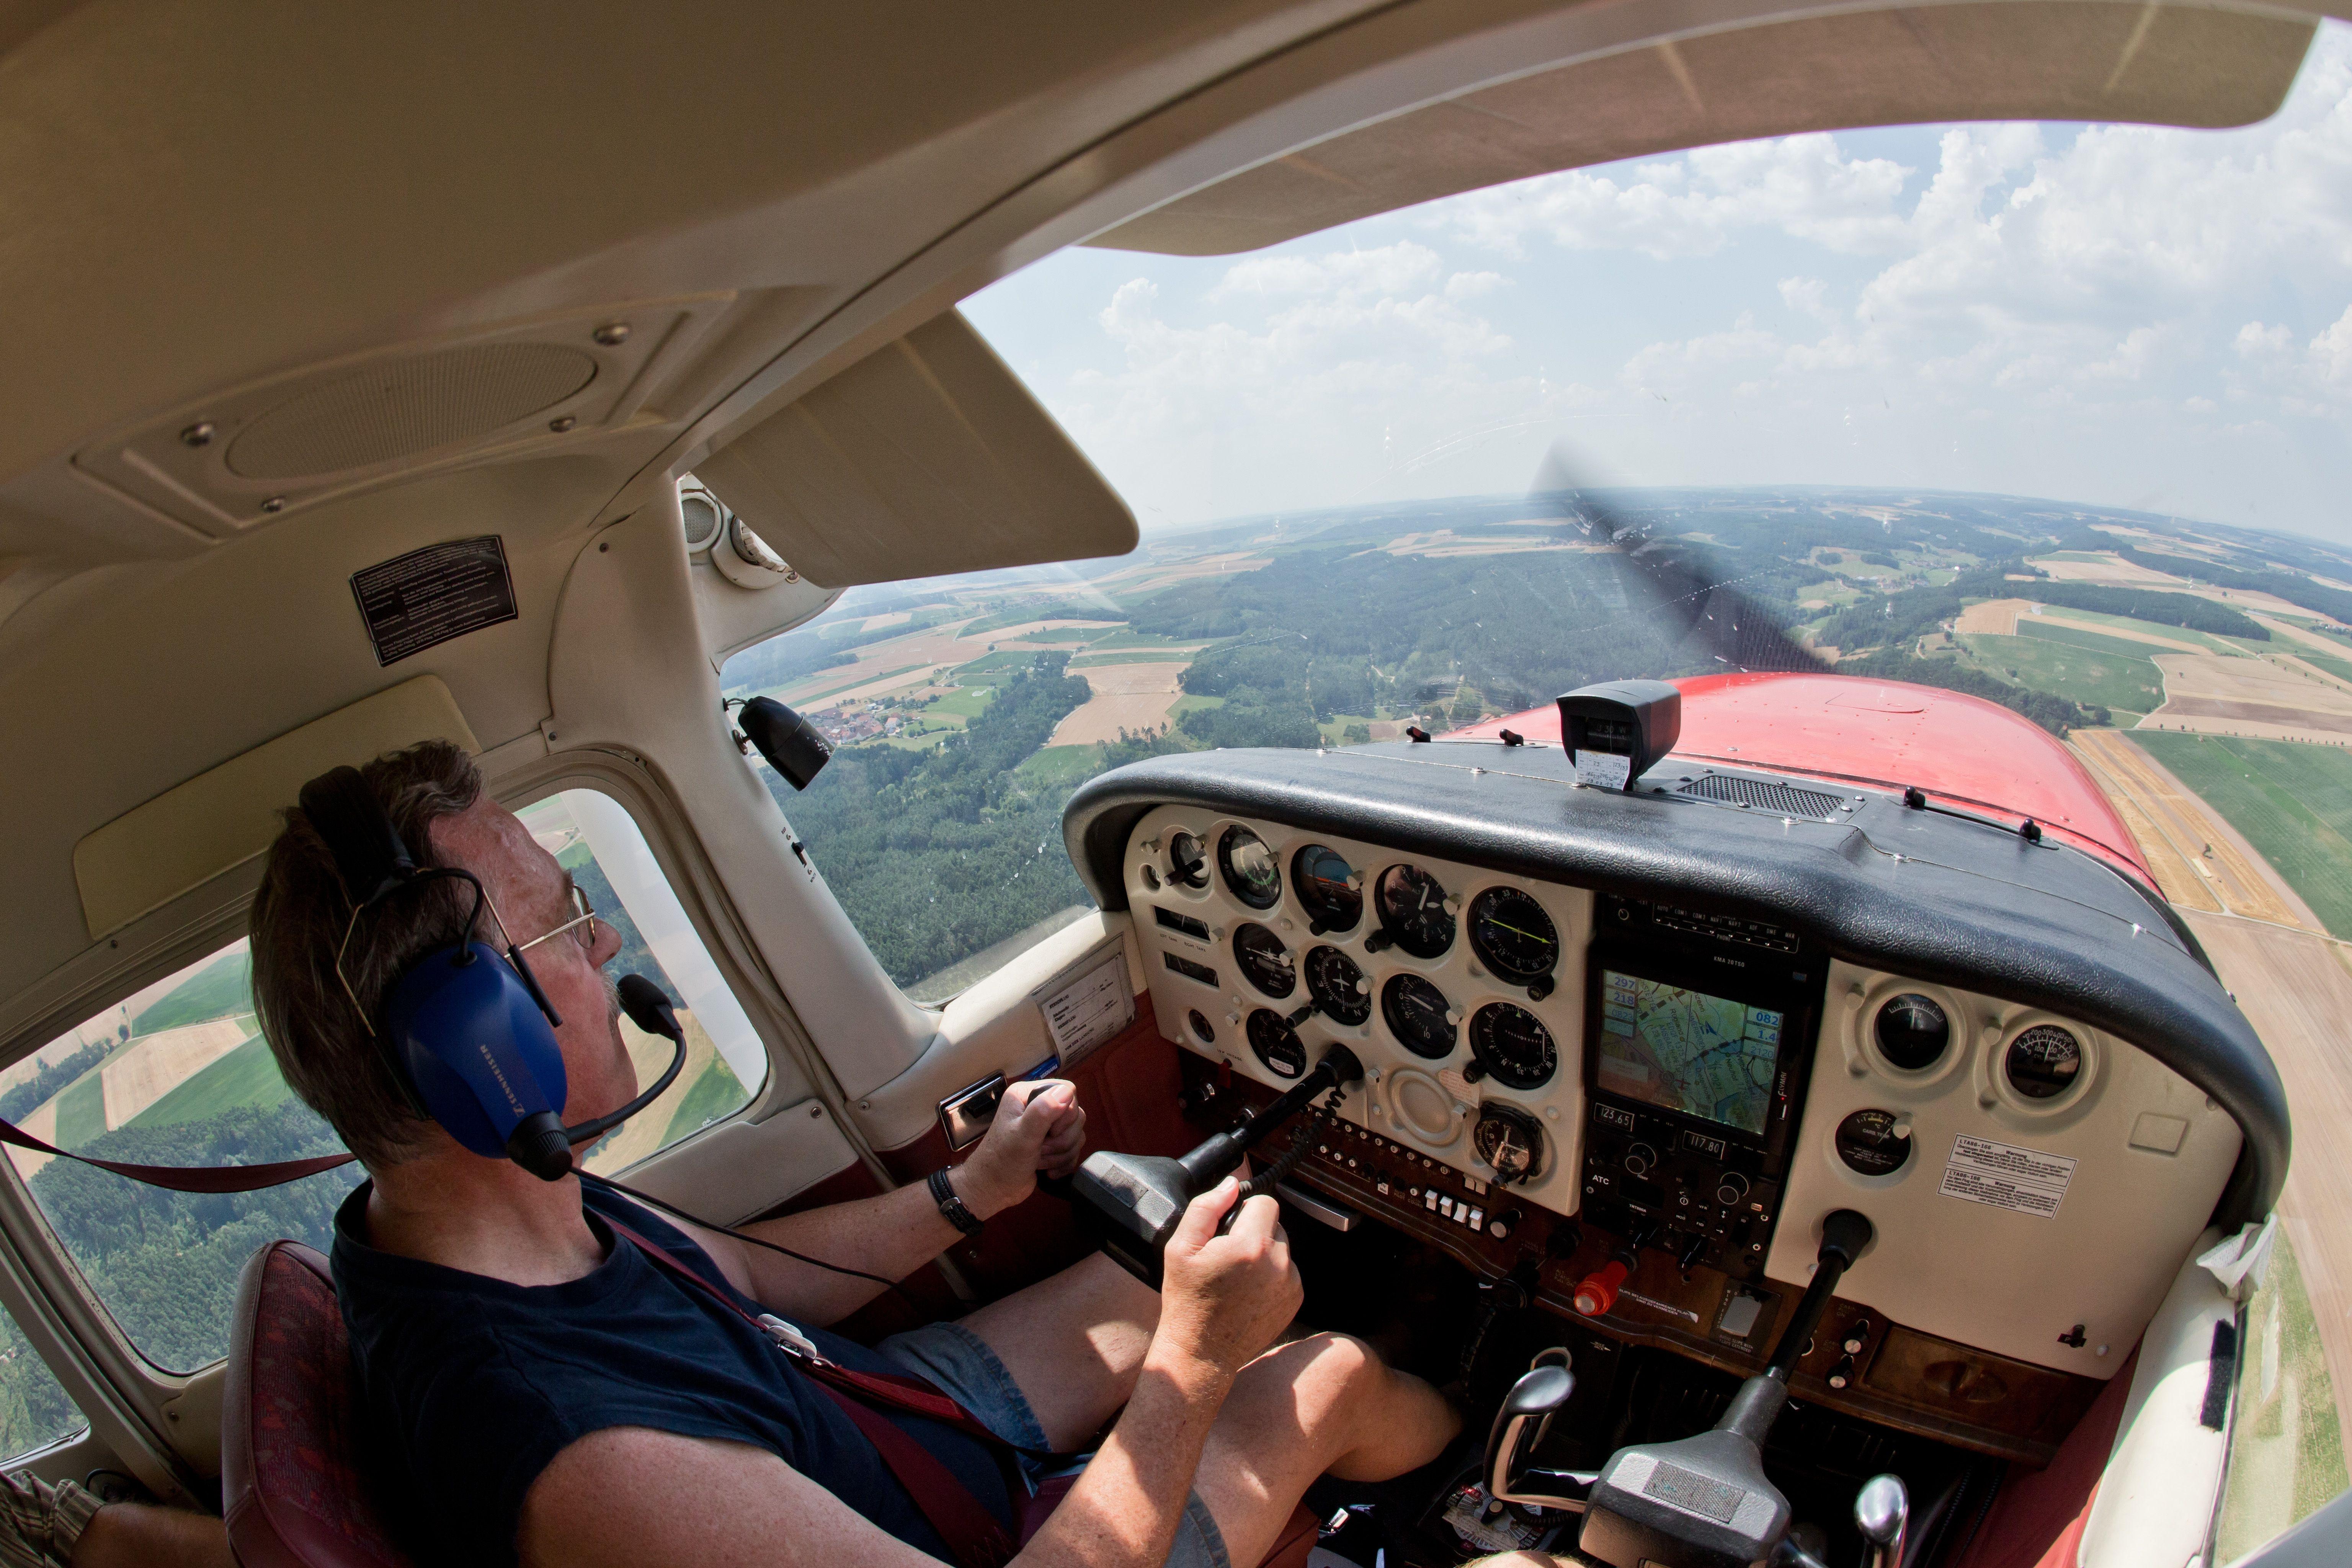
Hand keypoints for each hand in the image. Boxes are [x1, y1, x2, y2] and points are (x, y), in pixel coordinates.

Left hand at [952, 1079, 1085, 1218]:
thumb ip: (1042, 1112)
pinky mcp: (1051, 1143)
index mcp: (1026, 1095)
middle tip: (1040, 1150)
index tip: (1049, 1132)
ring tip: (1039, 1161)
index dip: (1064, 1114)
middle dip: (1061, 1139)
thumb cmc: (1000, 1163)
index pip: (1066, 1090)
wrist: (993, 1190)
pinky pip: (1074, 1147)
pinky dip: (1064, 1162)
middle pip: (1075, 1114)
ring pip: (1075, 1133)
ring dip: (1061, 1153)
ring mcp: (1045, 1126)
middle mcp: (1037, 1106)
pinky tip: (1048, 1170)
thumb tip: (1066, 1093)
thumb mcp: (1022, 1136)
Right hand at [1154, 1178, 1301, 1378]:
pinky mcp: (1295, 1300)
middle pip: (1275, 1225)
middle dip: (1254, 1232)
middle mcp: (1279, 1264)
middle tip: (1227, 1256)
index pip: (1265, 1202)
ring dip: (1264, 1254)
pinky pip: (1287, 1271)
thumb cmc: (1188, 1300)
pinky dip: (1272, 1275)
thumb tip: (1232, 1184)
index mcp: (1252, 1246)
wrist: (1202, 1351)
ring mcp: (1291, 1284)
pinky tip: (1248, 1292)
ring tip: (1237, 1278)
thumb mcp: (1181, 1248)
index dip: (1244, 1210)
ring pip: (1282, 1248)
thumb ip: (1206, 1208)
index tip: (1227, 1230)